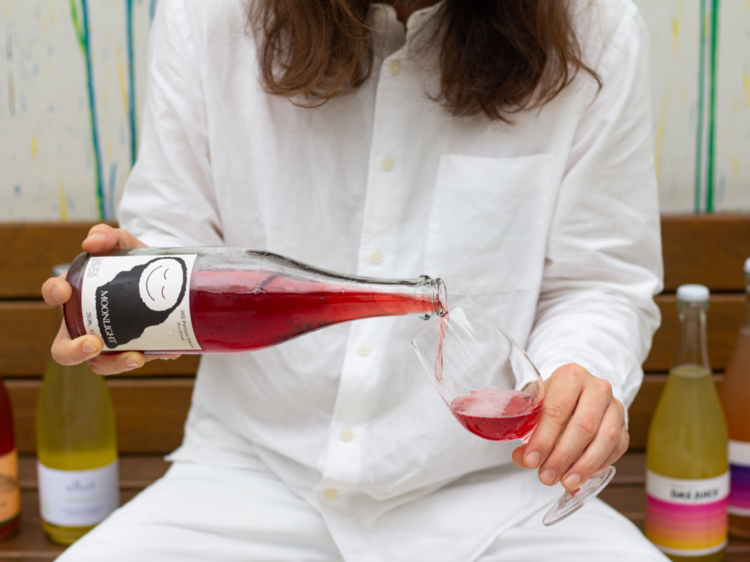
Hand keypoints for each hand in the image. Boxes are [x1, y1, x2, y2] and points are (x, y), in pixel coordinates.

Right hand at [41, 224, 179, 374]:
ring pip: (100, 364)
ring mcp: (109, 341)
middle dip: (73, 351)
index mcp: (77, 294)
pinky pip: (135, 360)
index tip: (66, 291)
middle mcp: (85, 323)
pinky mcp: (134, 350)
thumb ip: (108, 236)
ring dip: (115, 363)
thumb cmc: (133, 262)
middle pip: (63, 349)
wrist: (165, 277)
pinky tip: (167, 350)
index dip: (53, 294)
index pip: (53, 296)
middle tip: (94, 344)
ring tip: (137, 357)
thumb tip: (91, 242)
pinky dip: (151, 356)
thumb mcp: (124, 244)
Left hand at [511, 363, 627, 490]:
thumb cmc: (553, 400)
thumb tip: (523, 458)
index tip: (531, 461)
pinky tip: (582, 474)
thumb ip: (528, 432)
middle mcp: (597, 388)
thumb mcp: (536, 407)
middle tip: (546, 477)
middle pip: (583, 426)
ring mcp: (615, 406)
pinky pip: (617, 448)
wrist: (578, 392)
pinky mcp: (625, 424)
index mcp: (570, 376)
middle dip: (563, 456)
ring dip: (584, 465)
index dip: (543, 439)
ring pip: (605, 439)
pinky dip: (600, 464)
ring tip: (566, 482)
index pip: (557, 410)